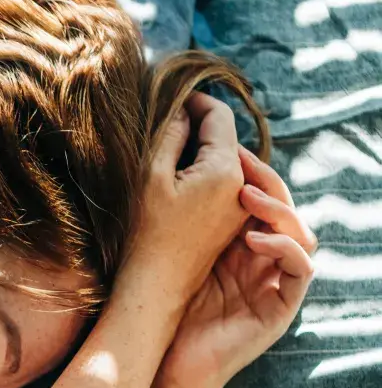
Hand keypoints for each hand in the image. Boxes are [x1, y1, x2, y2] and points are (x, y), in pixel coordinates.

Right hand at [117, 92, 247, 313]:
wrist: (154, 290)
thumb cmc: (146, 236)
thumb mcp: (151, 177)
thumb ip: (169, 135)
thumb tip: (181, 112)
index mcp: (225, 171)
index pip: (219, 116)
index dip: (196, 100)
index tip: (172, 97)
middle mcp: (241, 188)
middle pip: (227, 137)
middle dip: (200, 124)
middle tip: (169, 119)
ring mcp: (238, 209)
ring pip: (227, 160)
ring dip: (203, 149)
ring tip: (172, 147)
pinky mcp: (230, 224)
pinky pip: (225, 184)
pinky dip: (206, 172)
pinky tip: (181, 178)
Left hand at [154, 145, 316, 387]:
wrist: (163, 365)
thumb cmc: (163, 311)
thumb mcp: (177, 255)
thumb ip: (188, 219)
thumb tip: (178, 164)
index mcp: (240, 246)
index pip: (260, 199)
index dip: (250, 171)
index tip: (226, 149)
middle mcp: (263, 262)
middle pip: (284, 209)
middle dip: (266, 180)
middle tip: (241, 163)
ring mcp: (275, 284)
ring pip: (301, 233)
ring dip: (278, 208)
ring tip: (244, 196)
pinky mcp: (282, 308)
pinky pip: (302, 269)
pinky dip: (284, 248)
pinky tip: (253, 239)